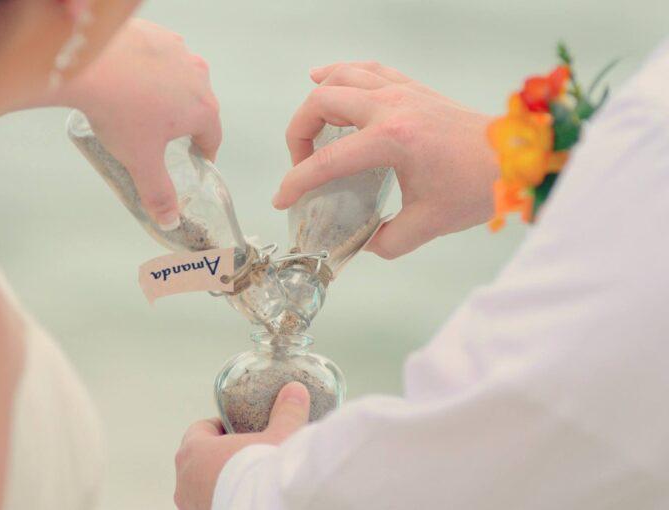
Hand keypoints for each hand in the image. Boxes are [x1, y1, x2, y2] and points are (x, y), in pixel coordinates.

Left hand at [60, 19, 220, 228]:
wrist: (86, 62)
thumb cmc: (119, 110)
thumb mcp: (140, 160)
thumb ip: (157, 193)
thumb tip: (169, 220)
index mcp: (203, 109)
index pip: (212, 137)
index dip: (204, 153)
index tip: (195, 158)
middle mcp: (197, 76)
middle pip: (197, 106)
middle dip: (182, 122)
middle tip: (161, 136)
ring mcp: (177, 50)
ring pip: (178, 78)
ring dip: (166, 92)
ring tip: (139, 105)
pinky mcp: (154, 32)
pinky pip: (157, 56)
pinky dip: (147, 69)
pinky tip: (127, 79)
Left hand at [174, 382, 309, 509]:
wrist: (268, 508)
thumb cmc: (263, 472)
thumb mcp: (280, 435)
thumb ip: (286, 413)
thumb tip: (295, 391)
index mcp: (194, 452)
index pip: (199, 430)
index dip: (219, 427)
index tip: (235, 427)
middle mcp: (185, 482)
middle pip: (198, 461)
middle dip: (219, 456)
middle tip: (245, 454)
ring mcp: (192, 506)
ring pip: (200, 488)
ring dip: (219, 482)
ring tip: (246, 480)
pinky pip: (210, 505)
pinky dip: (224, 500)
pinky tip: (245, 498)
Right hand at [274, 61, 498, 258]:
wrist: (516, 159)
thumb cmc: (476, 188)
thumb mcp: (427, 224)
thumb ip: (387, 240)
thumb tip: (362, 243)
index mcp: (392, 141)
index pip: (327, 161)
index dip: (296, 183)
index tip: (282, 199)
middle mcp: (391, 107)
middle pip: (322, 102)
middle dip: (298, 132)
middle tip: (301, 164)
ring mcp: (402, 92)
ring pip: (341, 76)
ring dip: (317, 99)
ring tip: (308, 126)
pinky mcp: (413, 88)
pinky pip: (367, 69)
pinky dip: (342, 73)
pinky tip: (327, 77)